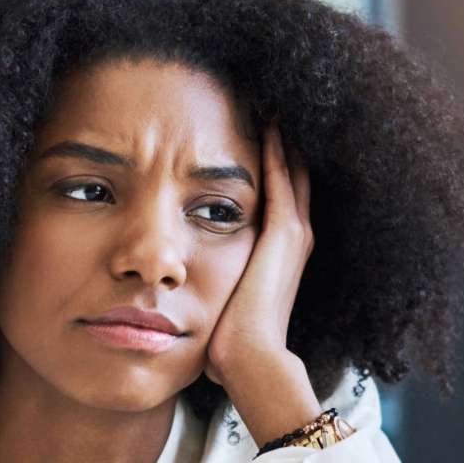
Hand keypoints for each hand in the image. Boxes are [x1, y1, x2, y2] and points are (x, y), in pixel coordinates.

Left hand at [203, 123, 312, 392]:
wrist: (250, 362)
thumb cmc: (229, 346)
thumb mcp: (217, 305)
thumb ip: (203, 292)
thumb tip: (169, 300)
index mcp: (279, 254)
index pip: (277, 197)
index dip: (268, 165)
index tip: (251, 134)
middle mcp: (294, 239)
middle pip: (290, 175)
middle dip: (279, 141)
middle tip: (265, 102)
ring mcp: (294, 235)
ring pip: (291, 170)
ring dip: (280, 136)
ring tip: (268, 100)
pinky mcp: (285, 234)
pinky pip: (281, 178)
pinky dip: (277, 149)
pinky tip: (268, 119)